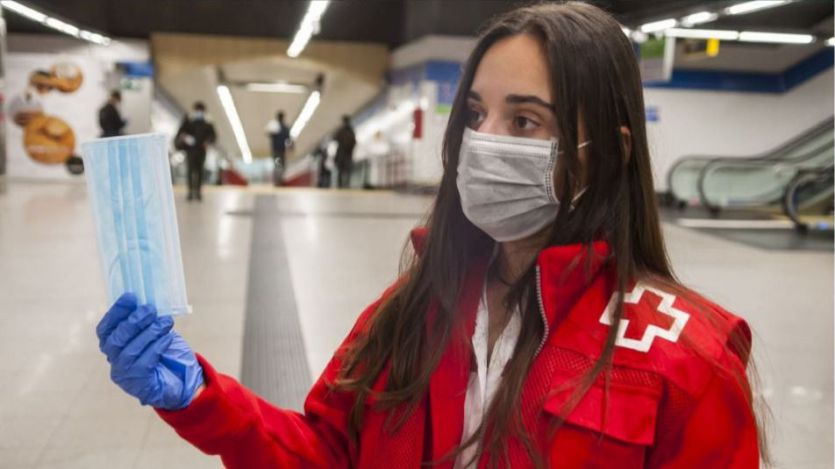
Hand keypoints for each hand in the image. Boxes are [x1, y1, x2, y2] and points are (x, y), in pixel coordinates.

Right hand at [96, 293, 203, 409]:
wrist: (178, 381)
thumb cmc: (162, 353)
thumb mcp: (153, 333)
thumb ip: (146, 320)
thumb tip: (148, 301)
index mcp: (113, 345)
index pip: (106, 328)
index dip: (116, 312)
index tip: (130, 296)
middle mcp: (114, 360)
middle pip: (117, 339)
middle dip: (134, 322)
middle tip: (151, 309)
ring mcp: (124, 373)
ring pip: (131, 350)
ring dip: (149, 333)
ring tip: (165, 322)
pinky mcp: (139, 383)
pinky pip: (145, 363)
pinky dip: (156, 347)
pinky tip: (167, 338)